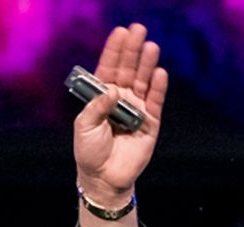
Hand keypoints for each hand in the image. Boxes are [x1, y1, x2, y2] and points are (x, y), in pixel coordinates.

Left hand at [73, 23, 168, 206]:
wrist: (104, 178)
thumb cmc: (89, 152)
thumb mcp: (84, 126)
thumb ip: (97, 106)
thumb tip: (113, 90)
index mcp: (102, 96)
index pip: (109, 68)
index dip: (115, 50)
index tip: (120, 32)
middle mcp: (120, 99)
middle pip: (129, 70)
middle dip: (133, 50)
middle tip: (139, 30)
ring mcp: (137, 110)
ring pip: (144, 82)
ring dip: (147, 64)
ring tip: (151, 46)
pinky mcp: (150, 123)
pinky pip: (155, 102)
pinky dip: (158, 88)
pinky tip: (159, 73)